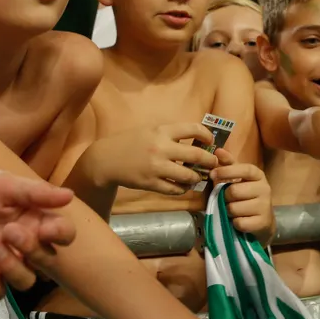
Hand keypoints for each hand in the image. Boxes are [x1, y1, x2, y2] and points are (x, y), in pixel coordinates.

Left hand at [0, 169, 76, 299]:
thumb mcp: (3, 184)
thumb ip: (35, 192)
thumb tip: (70, 195)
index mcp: (37, 220)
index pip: (64, 234)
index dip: (61, 235)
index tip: (46, 229)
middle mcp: (27, 245)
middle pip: (48, 261)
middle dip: (32, 249)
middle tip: (8, 231)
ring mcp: (6, 263)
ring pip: (26, 281)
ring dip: (12, 267)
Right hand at [97, 123, 219, 195]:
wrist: (106, 159)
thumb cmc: (130, 143)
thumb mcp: (150, 130)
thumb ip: (170, 134)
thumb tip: (197, 140)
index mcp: (162, 131)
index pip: (193, 129)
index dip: (207, 135)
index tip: (210, 142)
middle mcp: (161, 148)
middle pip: (197, 155)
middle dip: (210, 161)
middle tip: (213, 163)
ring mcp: (156, 167)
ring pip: (188, 176)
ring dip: (197, 178)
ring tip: (198, 177)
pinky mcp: (151, 183)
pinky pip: (175, 189)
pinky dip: (183, 188)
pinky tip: (183, 186)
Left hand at [211, 148, 275, 240]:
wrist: (263, 220)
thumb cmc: (246, 196)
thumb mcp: (238, 179)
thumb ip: (228, 165)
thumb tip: (218, 150)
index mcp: (258, 175)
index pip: (244, 169)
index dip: (227, 171)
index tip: (212, 174)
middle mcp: (264, 188)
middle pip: (234, 191)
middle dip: (225, 198)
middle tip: (227, 200)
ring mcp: (265, 206)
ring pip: (234, 208)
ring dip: (228, 212)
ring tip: (234, 211)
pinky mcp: (263, 222)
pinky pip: (239, 222)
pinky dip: (235, 223)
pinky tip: (240, 221)